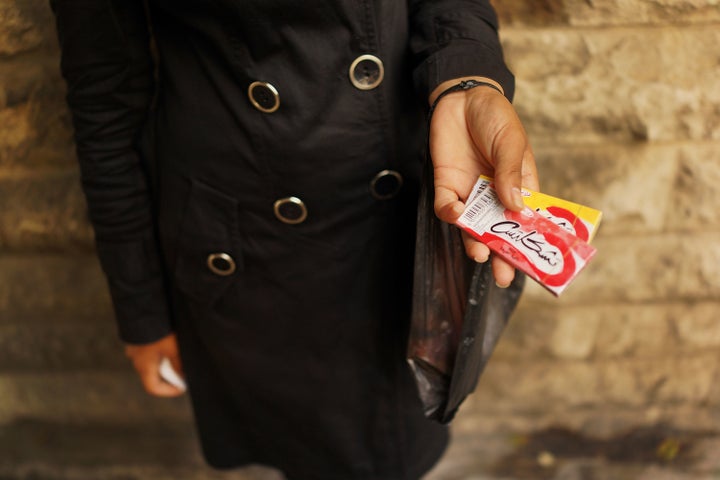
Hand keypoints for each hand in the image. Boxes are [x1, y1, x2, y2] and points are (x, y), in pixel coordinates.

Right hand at [125, 333, 185, 396]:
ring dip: (166, 362)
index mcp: (143, 366)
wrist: (144, 308)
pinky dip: (161, 351)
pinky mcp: (138, 338)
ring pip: (152, 361)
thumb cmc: (159, 331)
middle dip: (170, 375)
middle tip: (184, 370)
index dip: (169, 391)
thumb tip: (183, 376)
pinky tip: (171, 341)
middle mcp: (136, 359)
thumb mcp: (174, 349)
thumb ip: (178, 365)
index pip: (153, 388)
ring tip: (179, 353)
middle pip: (153, 375)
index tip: (183, 386)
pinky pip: (150, 350)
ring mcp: (136, 348)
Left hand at [429, 77, 538, 286]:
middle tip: (503, 276)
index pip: (526, 221)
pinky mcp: (447, 185)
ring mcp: (470, 192)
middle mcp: (495, 195)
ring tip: (480, 254)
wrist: (462, 98)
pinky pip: (447, 209)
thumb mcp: (511, 142)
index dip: (529, 242)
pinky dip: (451, 215)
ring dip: (475, 242)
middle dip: (501, 255)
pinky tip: (457, 215)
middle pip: (499, 231)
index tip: (534, 262)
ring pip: (472, 227)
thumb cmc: (495, 118)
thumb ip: (511, 174)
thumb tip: (515, 206)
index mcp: (519, 187)